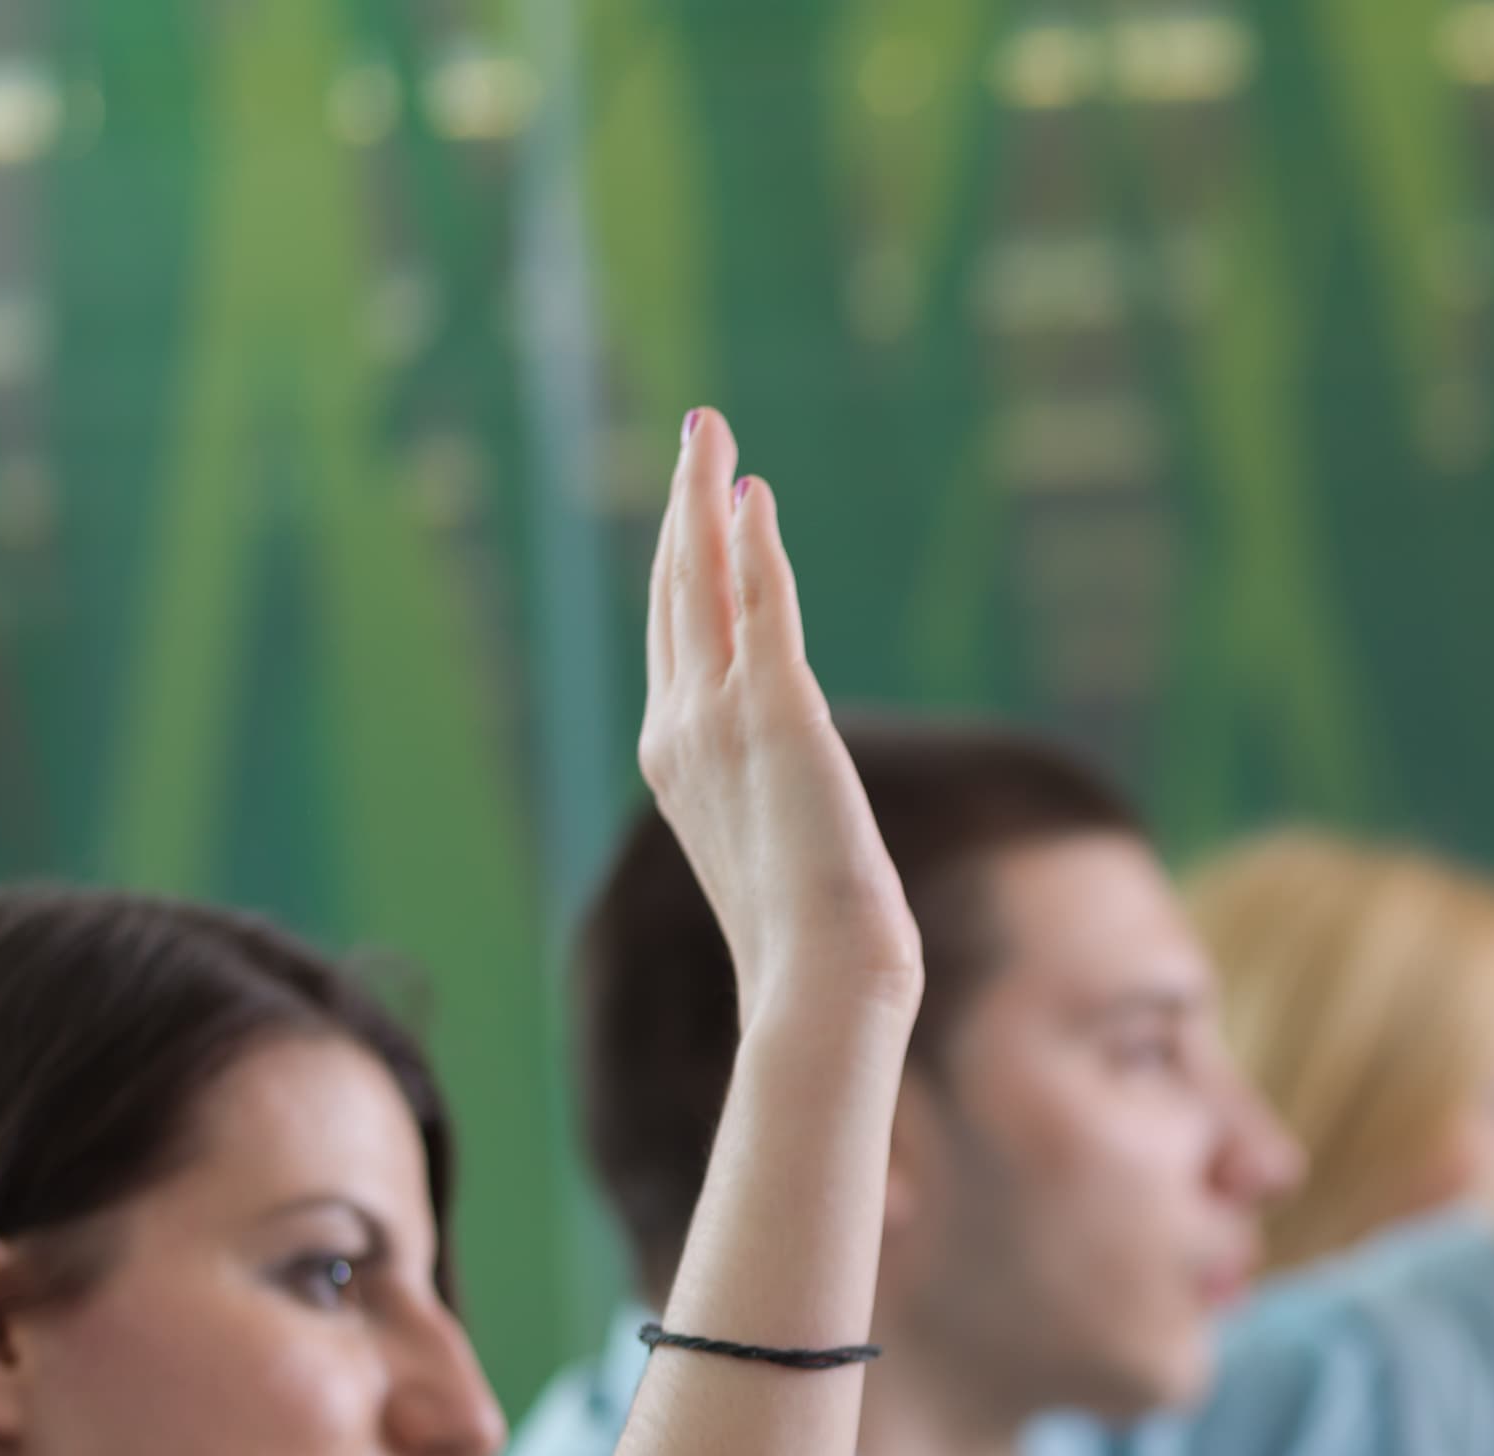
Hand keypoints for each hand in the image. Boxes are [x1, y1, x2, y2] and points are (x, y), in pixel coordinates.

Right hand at [636, 409, 922, 1045]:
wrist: (818, 982)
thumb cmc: (814, 950)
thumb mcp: (780, 861)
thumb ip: (773, 819)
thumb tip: (802, 828)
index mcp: (676, 763)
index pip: (676, 641)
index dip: (686, 566)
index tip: (704, 507)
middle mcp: (680, 730)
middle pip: (677, 593)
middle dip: (686, 508)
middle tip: (697, 434)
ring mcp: (718, 722)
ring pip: (704, 583)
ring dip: (707, 501)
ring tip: (712, 434)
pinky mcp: (776, 718)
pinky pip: (759, 608)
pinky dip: (755, 546)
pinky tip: (755, 493)